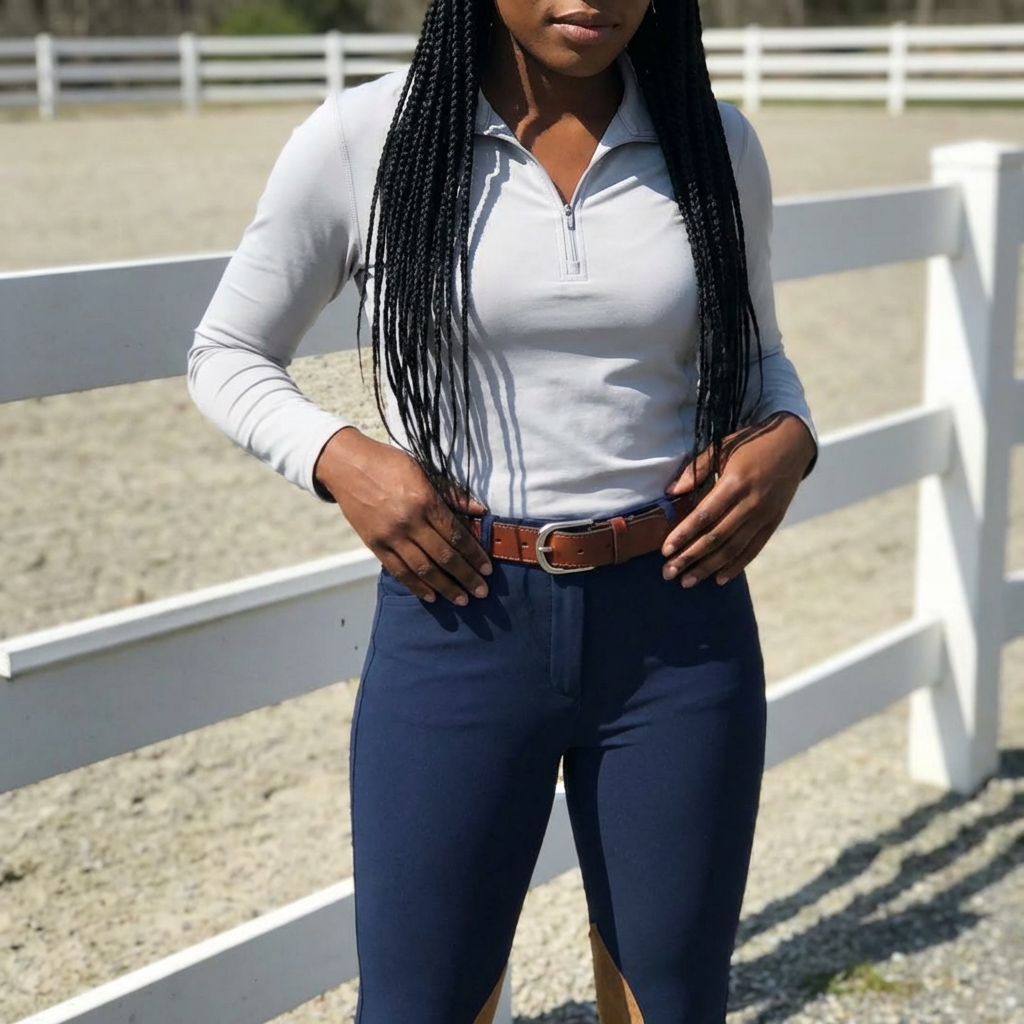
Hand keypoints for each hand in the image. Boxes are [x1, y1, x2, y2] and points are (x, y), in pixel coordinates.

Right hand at [313, 427, 491, 604]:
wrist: (347, 465)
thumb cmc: (389, 464)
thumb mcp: (424, 470)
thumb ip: (452, 493)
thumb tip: (480, 510)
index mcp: (425, 501)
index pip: (456, 535)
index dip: (474, 555)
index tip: (487, 569)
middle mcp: (409, 522)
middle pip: (444, 556)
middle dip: (466, 576)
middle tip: (481, 592)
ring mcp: (391, 536)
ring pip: (423, 569)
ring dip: (445, 587)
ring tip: (462, 600)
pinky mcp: (375, 545)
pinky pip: (399, 571)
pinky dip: (416, 586)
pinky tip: (432, 596)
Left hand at [661, 413, 815, 587]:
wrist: (793, 442)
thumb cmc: (750, 444)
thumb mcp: (722, 447)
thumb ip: (697, 470)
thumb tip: (671, 493)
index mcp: (736, 482)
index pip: (705, 515)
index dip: (684, 534)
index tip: (666, 550)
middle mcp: (752, 502)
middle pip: (717, 537)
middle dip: (690, 557)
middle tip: (669, 572)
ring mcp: (765, 515)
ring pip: (734, 548)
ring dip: (709, 567)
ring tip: (687, 581)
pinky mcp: (774, 522)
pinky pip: (754, 548)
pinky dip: (736, 565)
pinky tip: (719, 578)